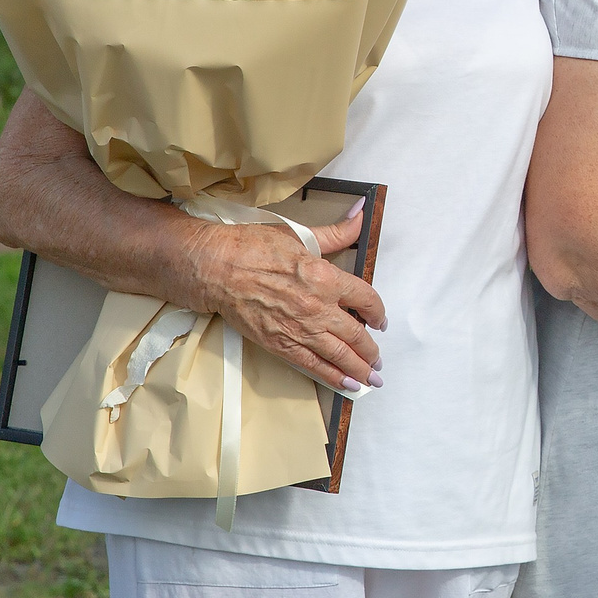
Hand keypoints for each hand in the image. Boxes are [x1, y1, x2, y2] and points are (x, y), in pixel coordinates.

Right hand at [187, 204, 384, 395]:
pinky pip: (313, 365)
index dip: (378, 311)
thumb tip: (361, 213)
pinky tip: (346, 384)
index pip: (366, 298)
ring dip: (359, 369)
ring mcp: (300, 328)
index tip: (380, 320)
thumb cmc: (254, 248)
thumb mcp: (300, 235)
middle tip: (378, 360)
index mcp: (326, 277)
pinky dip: (332, 376)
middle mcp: (318, 307)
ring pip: (339, 354)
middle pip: (356, 334)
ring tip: (372, 378)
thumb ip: (336, 232)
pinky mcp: (281, 344)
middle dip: (371, 350)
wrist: (218, 269)